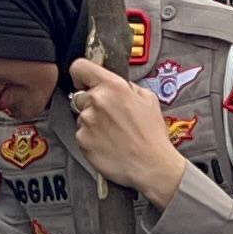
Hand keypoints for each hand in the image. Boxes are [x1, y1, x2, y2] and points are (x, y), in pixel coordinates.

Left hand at [65, 60, 183, 205]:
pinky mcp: (82, 140)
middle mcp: (96, 101)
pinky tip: (108, 144)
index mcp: (113, 87)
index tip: (84, 82)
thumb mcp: (148, 99)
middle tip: (110, 117)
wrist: (151, 165)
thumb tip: (117, 85)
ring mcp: (86, 121)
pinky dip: (91, 138)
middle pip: (80, 95)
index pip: (80, 67)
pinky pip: (81, 134)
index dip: (81, 75)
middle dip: (91, 103)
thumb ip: (128, 87)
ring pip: (81, 116)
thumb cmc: (152, 135)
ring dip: (92, 122)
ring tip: (113, 134)